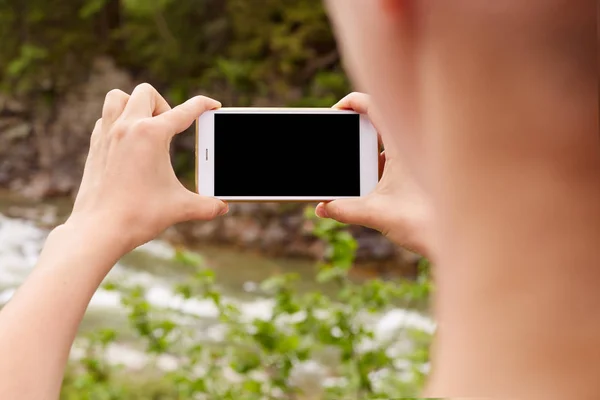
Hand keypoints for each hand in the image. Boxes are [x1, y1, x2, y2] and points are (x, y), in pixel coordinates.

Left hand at [67, 83, 227, 254]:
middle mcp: (127, 127)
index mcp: (151, 135)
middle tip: (170, 128)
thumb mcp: (180, 208)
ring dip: (135, 105)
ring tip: (146, 127)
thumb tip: (223, 207)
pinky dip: (118, 122)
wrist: (99, 230)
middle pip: (147, 92)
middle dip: (164, 105)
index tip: (213, 105)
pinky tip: (128, 143)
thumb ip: (207, 205)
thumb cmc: (139, 216)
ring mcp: (107, 134)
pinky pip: (106, 118)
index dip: (204, 105)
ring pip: (118, 97)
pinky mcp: (94, 146)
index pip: (185, 111)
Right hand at [315, 92, 431, 257]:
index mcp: (402, 145)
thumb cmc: (425, 221)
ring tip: (351, 171)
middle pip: (378, 123)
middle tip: (338, 142)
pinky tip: (369, 189)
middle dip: (355, 132)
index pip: (375, 105)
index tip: (335, 114)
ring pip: (386, 144)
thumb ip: (345, 210)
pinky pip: (393, 162)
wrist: (459, 238)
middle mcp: (411, 148)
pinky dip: (378, 168)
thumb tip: (322, 208)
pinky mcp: (419, 175)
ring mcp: (416, 161)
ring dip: (367, 154)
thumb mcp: (377, 213)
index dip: (352, 103)